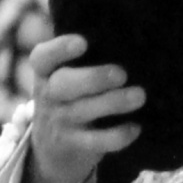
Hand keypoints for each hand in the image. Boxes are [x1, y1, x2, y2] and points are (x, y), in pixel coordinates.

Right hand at [21, 34, 144, 182]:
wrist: (52, 147)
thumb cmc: (69, 96)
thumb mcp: (64, 74)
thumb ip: (83, 57)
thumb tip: (125, 35)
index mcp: (46, 72)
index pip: (43, 58)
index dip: (60, 49)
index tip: (83, 42)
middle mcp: (49, 95)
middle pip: (64, 84)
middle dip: (94, 78)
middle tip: (122, 73)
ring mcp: (60, 121)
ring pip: (84, 111)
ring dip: (113, 103)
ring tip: (139, 95)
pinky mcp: (75, 145)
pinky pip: (95, 141)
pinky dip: (117, 136)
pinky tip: (136, 127)